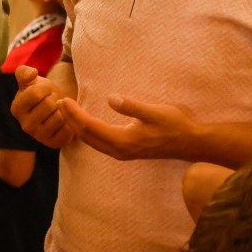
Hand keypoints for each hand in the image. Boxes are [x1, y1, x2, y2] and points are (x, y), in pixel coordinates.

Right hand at [10, 65, 73, 147]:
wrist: (54, 110)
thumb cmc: (42, 94)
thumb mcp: (31, 81)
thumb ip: (25, 73)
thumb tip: (32, 73)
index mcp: (17, 108)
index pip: (35, 93)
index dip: (46, 88)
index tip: (47, 91)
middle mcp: (25, 125)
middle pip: (49, 105)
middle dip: (56, 99)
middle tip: (54, 101)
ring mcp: (39, 136)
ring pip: (60, 117)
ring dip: (64, 110)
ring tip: (58, 111)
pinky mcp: (53, 143)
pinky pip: (68, 130)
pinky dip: (69, 123)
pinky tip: (64, 121)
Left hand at [58, 94, 197, 160]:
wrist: (192, 143)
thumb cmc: (175, 125)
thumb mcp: (155, 112)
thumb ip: (132, 106)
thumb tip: (111, 98)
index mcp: (123, 141)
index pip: (90, 127)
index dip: (74, 114)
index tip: (64, 100)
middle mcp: (119, 150)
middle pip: (85, 136)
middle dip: (70, 120)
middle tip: (60, 102)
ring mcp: (121, 153)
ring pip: (91, 141)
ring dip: (77, 126)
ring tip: (67, 111)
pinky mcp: (125, 151)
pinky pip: (98, 143)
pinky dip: (87, 132)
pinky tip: (84, 123)